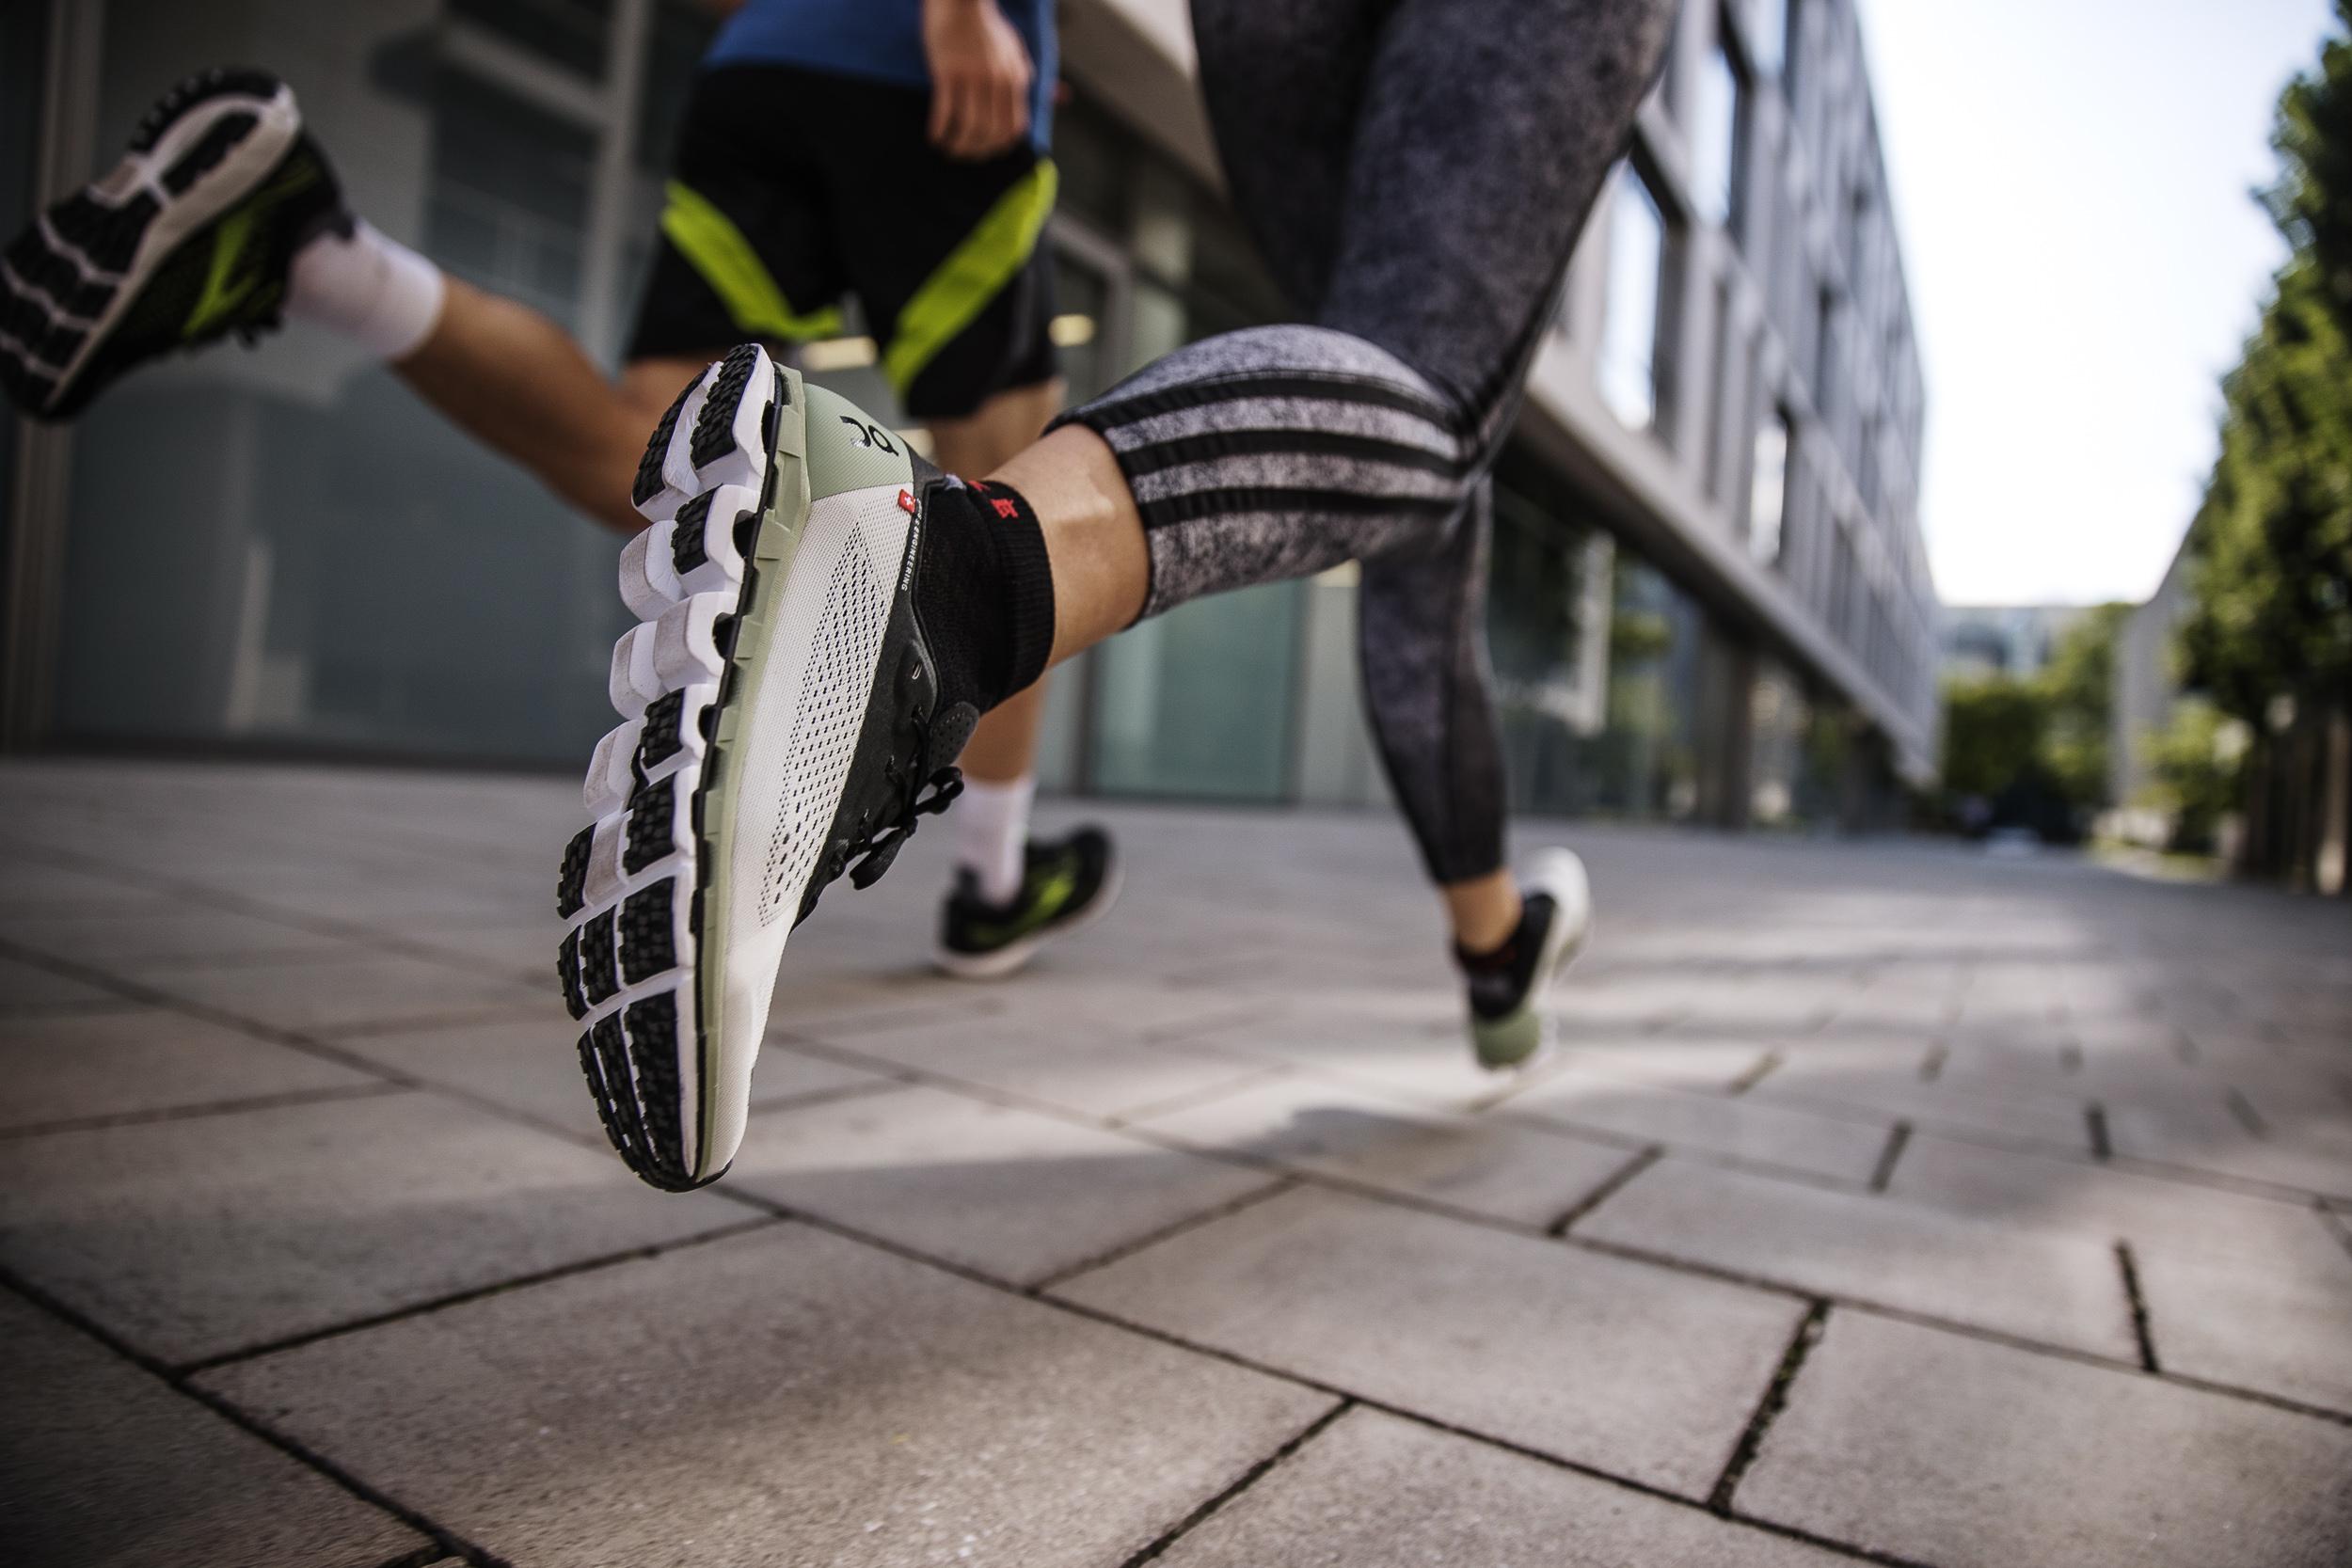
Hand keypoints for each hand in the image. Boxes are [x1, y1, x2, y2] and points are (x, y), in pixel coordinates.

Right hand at [923, 0, 1032, 159]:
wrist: (962, 1)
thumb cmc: (986, 24)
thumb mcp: (1014, 46)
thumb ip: (1024, 70)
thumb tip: (1037, 88)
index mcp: (1014, 79)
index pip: (1014, 126)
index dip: (1000, 146)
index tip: (987, 152)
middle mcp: (996, 82)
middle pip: (989, 132)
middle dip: (976, 151)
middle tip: (963, 156)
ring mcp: (971, 77)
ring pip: (968, 127)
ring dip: (957, 146)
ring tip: (947, 149)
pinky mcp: (947, 72)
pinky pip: (945, 111)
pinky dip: (939, 130)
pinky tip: (934, 136)